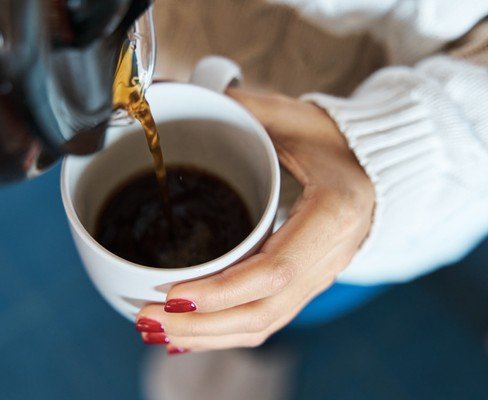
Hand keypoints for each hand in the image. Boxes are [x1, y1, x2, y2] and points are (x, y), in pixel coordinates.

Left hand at [135, 88, 374, 352]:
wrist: (376, 168)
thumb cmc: (336, 140)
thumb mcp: (293, 117)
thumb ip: (244, 109)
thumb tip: (182, 94)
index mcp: (332, 215)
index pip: (274, 271)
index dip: (221, 291)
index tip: (172, 295)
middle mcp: (329, 258)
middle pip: (263, 313)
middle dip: (201, 326)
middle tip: (148, 320)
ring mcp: (319, 277)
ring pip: (262, 325)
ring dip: (207, 337)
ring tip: (157, 333)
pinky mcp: (306, 285)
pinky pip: (265, 320)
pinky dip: (224, 333)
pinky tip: (189, 336)